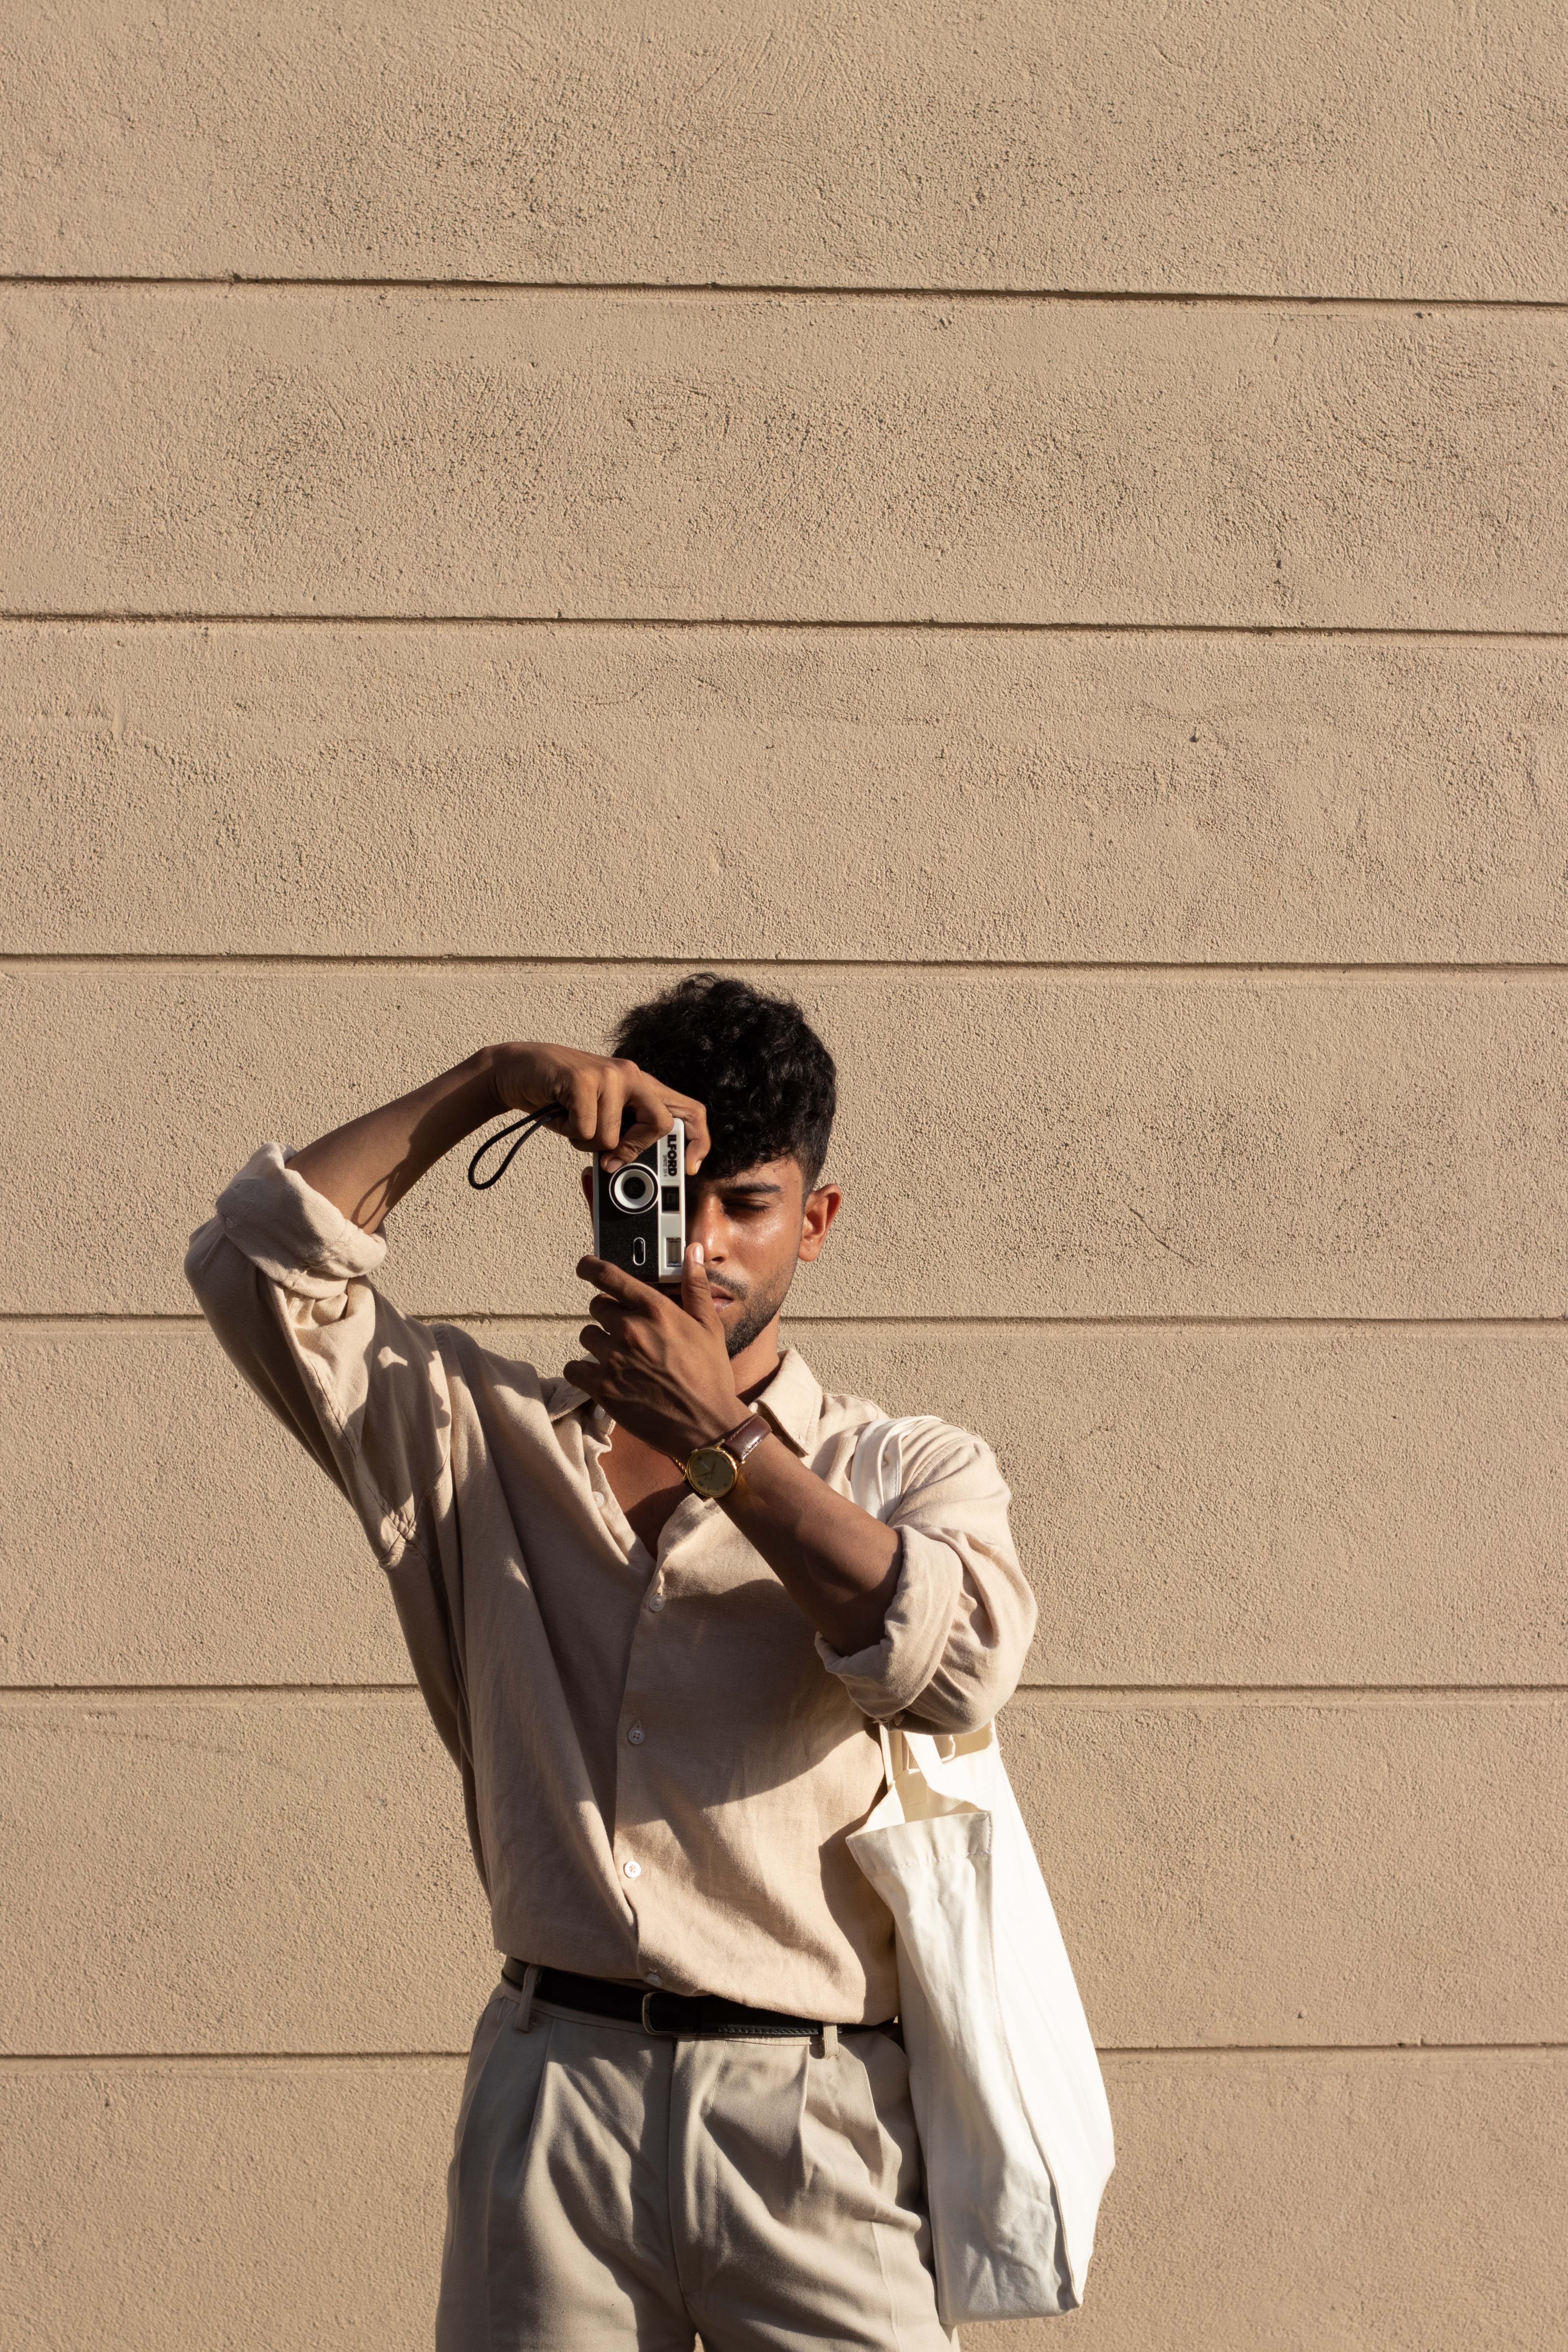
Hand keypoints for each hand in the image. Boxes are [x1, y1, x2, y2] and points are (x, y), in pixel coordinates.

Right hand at [491, 1042, 709, 1173]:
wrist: (516, 1069)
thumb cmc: (559, 1097)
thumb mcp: (599, 1116)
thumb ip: (624, 1135)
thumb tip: (634, 1166)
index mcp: (642, 1085)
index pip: (689, 1110)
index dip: (699, 1141)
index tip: (690, 1168)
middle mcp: (632, 1074)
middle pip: (660, 1125)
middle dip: (631, 1148)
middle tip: (607, 1153)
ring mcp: (610, 1074)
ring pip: (612, 1137)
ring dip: (585, 1141)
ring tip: (572, 1120)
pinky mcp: (584, 1079)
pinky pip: (587, 1130)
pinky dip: (569, 1133)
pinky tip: (561, 1114)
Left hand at [563, 1246, 741, 1460]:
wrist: (706, 1425)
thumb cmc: (710, 1376)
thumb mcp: (709, 1327)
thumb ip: (695, 1286)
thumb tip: (693, 1252)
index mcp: (656, 1310)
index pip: (610, 1277)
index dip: (591, 1267)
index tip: (585, 1266)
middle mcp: (631, 1330)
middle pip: (597, 1307)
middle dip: (609, 1316)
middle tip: (627, 1333)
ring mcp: (614, 1359)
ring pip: (587, 1336)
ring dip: (599, 1344)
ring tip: (622, 1358)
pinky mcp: (603, 1388)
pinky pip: (574, 1368)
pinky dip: (583, 1371)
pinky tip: (603, 1377)